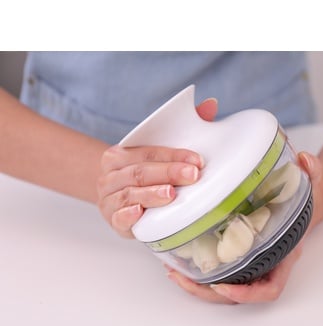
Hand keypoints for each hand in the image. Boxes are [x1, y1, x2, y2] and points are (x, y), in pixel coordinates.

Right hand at [97, 98, 217, 237]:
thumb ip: (186, 127)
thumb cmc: (144, 173)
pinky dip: (127, 216)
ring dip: (151, 194)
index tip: (197, 161)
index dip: (173, 156)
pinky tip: (139, 213)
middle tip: (192, 175)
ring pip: (129, 194)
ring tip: (171, 194)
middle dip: (168, 173)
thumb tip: (211, 104)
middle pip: (139, 172)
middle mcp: (110, 175)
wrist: (116, 198)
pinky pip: (118, 218)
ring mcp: (109, 199)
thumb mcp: (159, 152)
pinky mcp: (113, 221)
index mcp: (120, 154)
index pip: (148, 152)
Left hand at [166, 151, 322, 303]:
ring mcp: (250, 264)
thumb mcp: (310, 185)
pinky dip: (198, 272)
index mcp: (284, 256)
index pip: (270, 288)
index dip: (247, 294)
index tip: (222, 285)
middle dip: (209, 293)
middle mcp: (266, 265)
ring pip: (224, 287)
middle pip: (238, 294)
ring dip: (198, 286)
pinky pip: (218, 272)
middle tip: (183, 278)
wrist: (298, 207)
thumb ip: (311, 171)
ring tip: (173, 272)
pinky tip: (178, 260)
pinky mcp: (237, 257)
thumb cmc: (303, 202)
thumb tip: (303, 159)